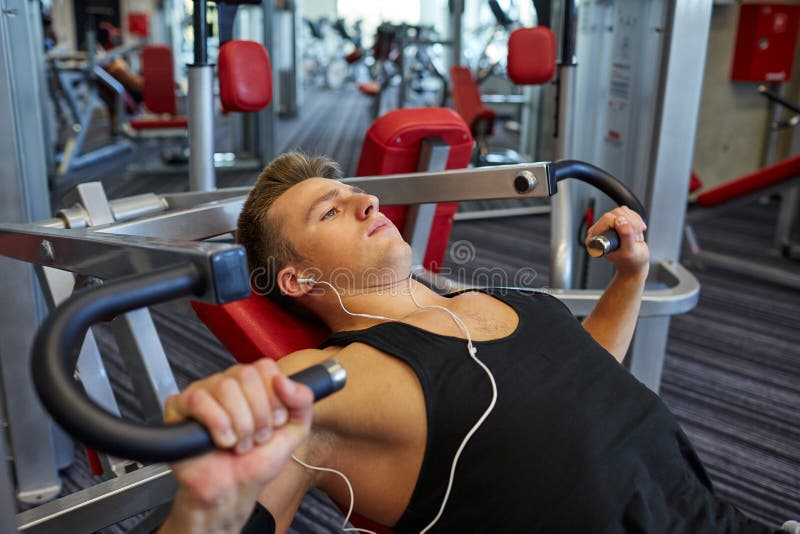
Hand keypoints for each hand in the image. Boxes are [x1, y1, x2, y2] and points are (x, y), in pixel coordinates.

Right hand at [159, 359, 312, 532]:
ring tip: (239, 444)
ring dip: (240, 424)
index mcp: (253, 383)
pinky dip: (217, 425)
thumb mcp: (295, 431)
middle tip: (256, 437)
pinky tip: (221, 441)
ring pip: (225, 387)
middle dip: (258, 415)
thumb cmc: (257, 461)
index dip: (274, 398)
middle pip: (246, 375)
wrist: (233, 491)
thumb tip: (284, 380)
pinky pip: (199, 400)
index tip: (276, 422)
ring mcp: (202, 392)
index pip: (265, 367)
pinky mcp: (179, 407)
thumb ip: (302, 401)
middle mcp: (227, 383)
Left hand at [585, 206, 649, 277]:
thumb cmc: (631, 261)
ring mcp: (606, 224)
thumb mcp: (629, 251)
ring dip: (634, 222)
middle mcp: (598, 230)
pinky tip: (636, 231)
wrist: (635, 263)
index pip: (607, 219)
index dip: (622, 225)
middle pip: (615, 213)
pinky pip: (627, 211)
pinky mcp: (615, 220)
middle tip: (634, 238)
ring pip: (622, 210)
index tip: (629, 237)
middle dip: (630, 224)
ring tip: (635, 236)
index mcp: (594, 239)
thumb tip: (620, 220)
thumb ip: (625, 236)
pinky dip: (636, 220)